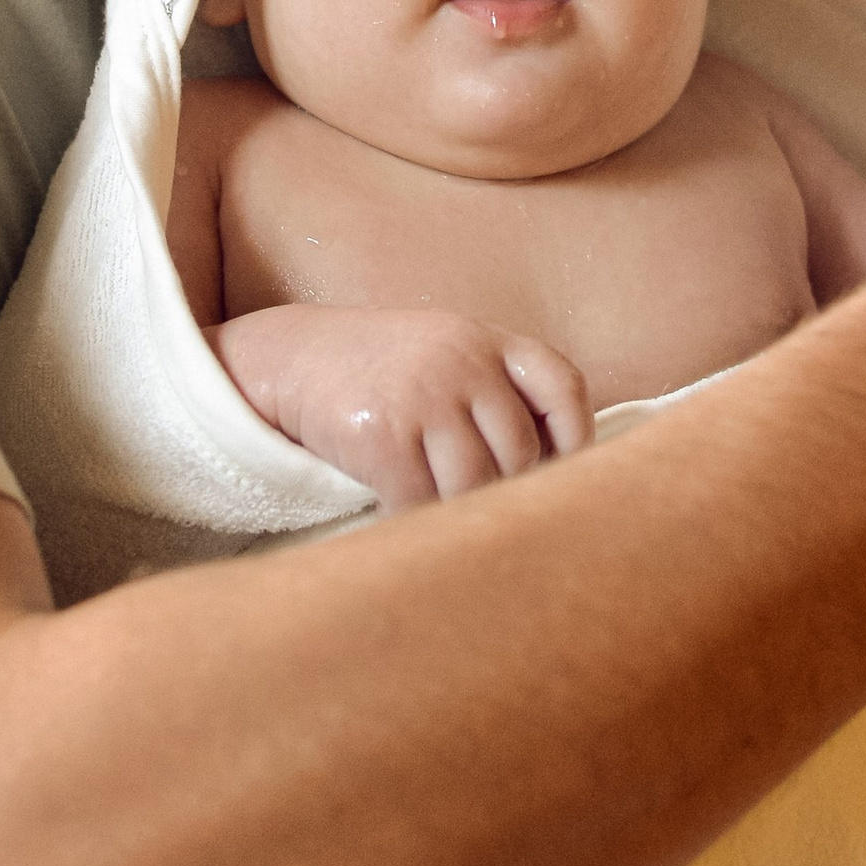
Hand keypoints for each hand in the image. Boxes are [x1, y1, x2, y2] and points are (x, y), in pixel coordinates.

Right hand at [213, 302, 593, 505]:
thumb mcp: (445, 352)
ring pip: (474, 485)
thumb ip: (495, 390)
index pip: (561, 384)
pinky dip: (415, 521)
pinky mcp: (383, 434)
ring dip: (461, 515)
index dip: (576, 436)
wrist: (289, 357)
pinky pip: (421, 502)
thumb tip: (556, 470)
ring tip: (447, 525)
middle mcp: (463, 362)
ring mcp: (423, 396)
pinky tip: (402, 519)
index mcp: (487, 340)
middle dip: (507, 492)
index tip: (571, 477)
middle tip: (489, 517)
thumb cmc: (380, 368)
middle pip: (519, 453)